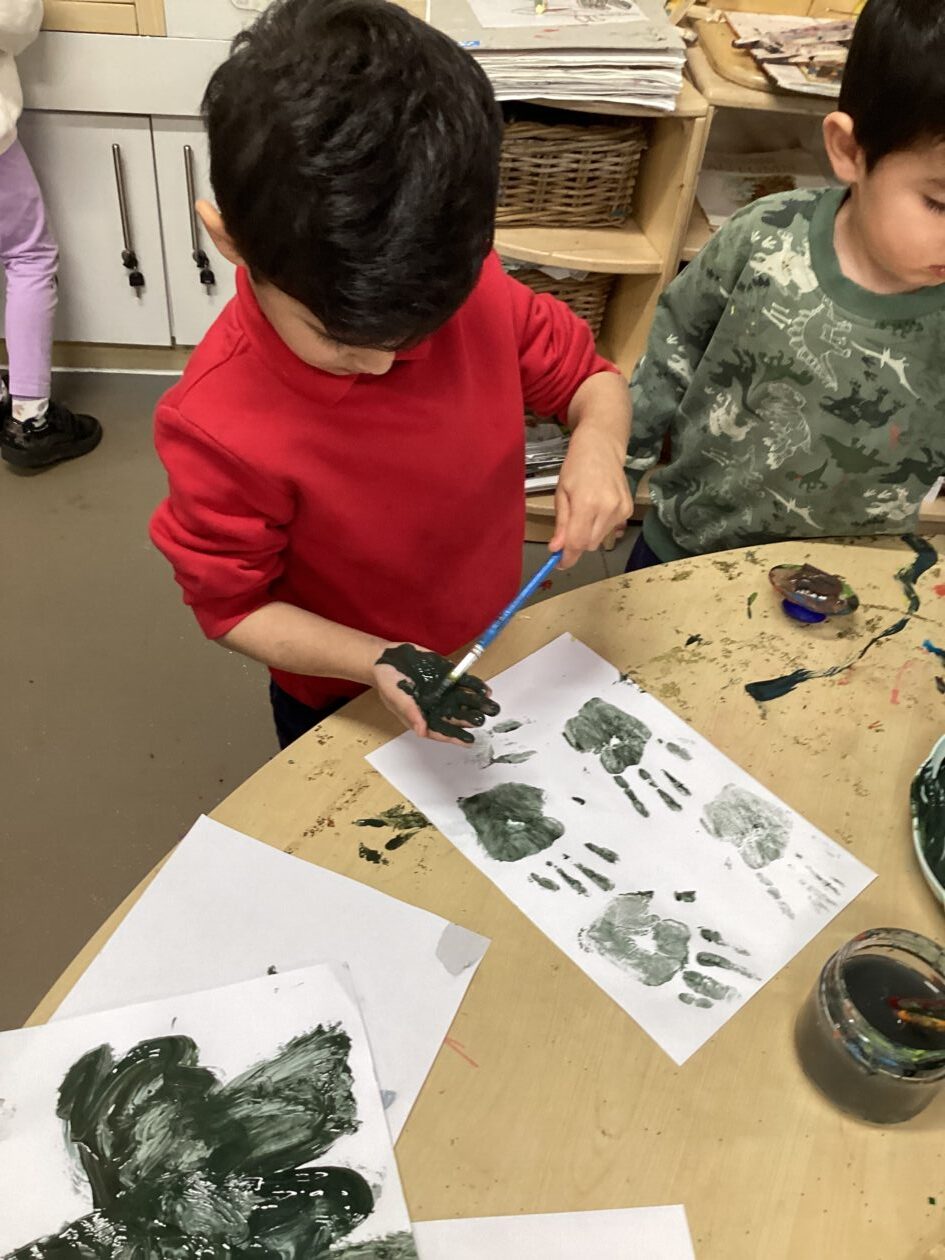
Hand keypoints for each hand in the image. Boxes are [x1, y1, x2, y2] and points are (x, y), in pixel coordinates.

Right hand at [373, 643, 499, 744]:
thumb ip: (411, 713)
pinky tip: (484, 690)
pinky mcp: (447, 676)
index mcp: (423, 716)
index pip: (441, 730)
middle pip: (456, 716)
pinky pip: (463, 682)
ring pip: (463, 700)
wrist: (386, 657)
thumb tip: (421, 732)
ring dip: (477, 704)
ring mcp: (443, 691)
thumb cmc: (387, 681)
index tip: (468, 741)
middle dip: (470, 720)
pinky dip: (474, 686)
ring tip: (490, 707)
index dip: (454, 736)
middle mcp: (436, 706)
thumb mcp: (396, 698)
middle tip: (481, 722)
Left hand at [550, 425, 633, 568]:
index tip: (559, 564)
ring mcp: (621, 510)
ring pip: (599, 540)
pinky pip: (610, 530)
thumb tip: (556, 549)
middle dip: (576, 543)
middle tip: (568, 530)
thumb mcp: (561, 493)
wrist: (602, 447)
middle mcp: (607, 509)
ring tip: (584, 511)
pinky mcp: (628, 510)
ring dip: (588, 534)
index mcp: (586, 503)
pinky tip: (598, 508)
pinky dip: (600, 526)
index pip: (577, 542)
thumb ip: (561, 523)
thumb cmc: (576, 467)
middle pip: (589, 545)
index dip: (567, 557)